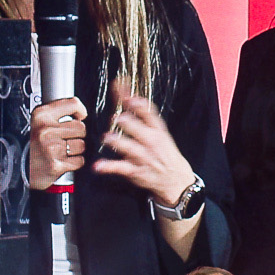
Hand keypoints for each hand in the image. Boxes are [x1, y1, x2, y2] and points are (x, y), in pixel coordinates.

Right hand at [28, 96, 89, 191]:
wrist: (22, 170)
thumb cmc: (34, 147)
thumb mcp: (40, 123)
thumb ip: (58, 113)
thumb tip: (80, 112)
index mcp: (40, 116)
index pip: (73, 103)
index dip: (80, 111)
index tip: (79, 116)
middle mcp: (44, 130)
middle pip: (81, 127)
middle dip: (77, 135)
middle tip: (63, 140)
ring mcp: (50, 148)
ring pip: (82, 144)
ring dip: (76, 150)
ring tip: (62, 151)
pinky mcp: (56, 164)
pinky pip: (79, 160)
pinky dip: (74, 163)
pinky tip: (62, 161)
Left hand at [93, 78, 200, 211]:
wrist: (176, 179)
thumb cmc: (164, 153)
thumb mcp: (160, 133)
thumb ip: (142, 116)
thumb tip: (126, 96)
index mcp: (158, 131)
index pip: (150, 115)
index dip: (140, 106)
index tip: (130, 98)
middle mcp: (152, 143)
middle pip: (140, 131)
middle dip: (130, 124)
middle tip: (119, 118)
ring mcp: (144, 158)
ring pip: (131, 149)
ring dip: (119, 143)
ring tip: (108, 138)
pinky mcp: (136, 171)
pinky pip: (121, 168)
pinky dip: (109, 167)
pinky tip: (98, 166)